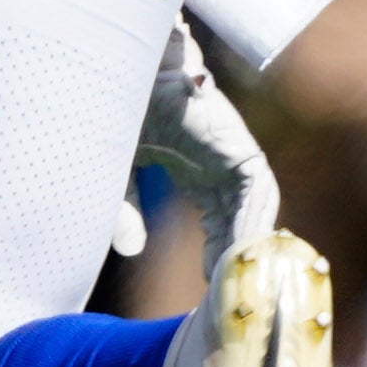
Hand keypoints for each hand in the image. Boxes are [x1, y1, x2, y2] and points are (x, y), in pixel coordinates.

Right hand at [131, 20, 278, 273]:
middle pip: (239, 218)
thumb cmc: (109, 112)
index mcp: (195, 164)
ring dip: (245, 245)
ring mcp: (233, 152)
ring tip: (234, 281)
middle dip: (234, 256)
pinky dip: (250, 225)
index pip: (218, 217)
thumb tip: (134, 251)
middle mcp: (219, 160)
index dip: (215, 251)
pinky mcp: (240, 147)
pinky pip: (257, 195)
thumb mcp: (112, 172)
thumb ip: (121, 210)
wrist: (118, 72)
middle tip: (226, 293)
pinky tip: (239, 253)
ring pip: (253, 209)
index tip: (208, 282)